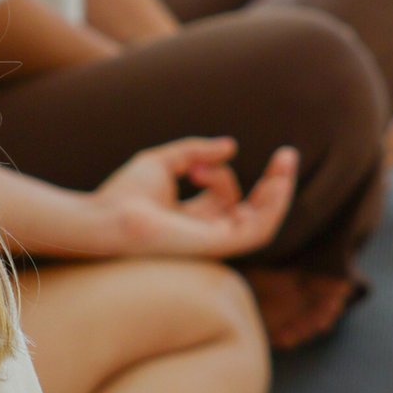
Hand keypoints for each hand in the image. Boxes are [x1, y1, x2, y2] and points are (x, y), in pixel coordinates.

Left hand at [85, 136, 298, 260]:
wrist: (105, 217)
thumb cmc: (123, 194)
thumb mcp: (163, 161)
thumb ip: (196, 152)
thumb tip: (231, 147)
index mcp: (191, 219)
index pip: (226, 198)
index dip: (229, 174)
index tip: (235, 151)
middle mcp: (206, 233)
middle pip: (252, 212)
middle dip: (273, 185)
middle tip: (287, 155)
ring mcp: (214, 242)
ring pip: (262, 223)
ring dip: (279, 193)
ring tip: (284, 163)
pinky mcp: (217, 245)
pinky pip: (257, 231)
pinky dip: (272, 207)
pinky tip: (276, 180)